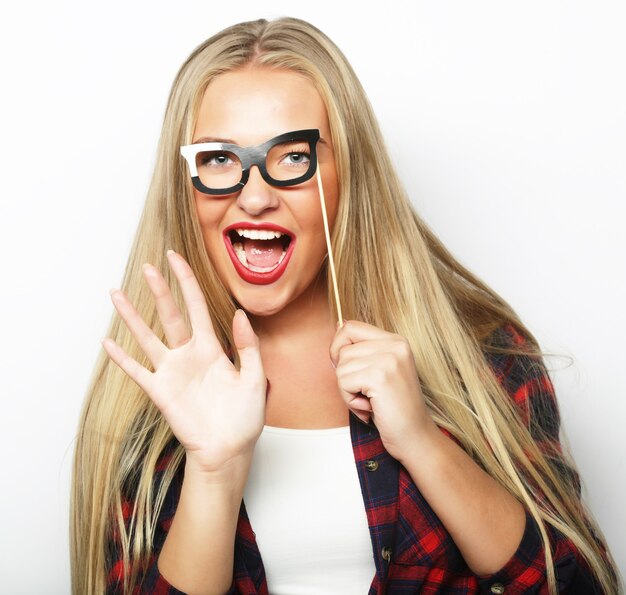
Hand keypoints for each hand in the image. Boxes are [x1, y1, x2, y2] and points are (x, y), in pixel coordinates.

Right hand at [102, 250, 265, 473]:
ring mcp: (172, 372)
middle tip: (147, 267)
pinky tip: (107, 342)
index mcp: (212, 347)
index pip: (197, 306)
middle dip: (159, 290)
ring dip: (131, 317)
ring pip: (147, 337)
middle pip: (170, 315)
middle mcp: (188, 354)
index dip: (187, 281)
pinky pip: (137, 370)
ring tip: (116, 294)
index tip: (175, 258)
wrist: (229, 449)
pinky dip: (121, 358)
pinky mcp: (160, 391)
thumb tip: (239, 313)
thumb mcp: (255, 378)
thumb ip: (248, 346)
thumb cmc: (244, 417)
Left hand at [330, 320, 436, 462]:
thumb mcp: (379, 371)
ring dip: (348, 391)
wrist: (415, 437)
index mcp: (396, 341)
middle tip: (366, 393)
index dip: (339, 348)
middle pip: (342, 349)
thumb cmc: (393, 408)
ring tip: (370, 402)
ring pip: (340, 367)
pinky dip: (350, 400)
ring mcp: (389, 359)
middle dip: (345, 376)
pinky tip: (370, 408)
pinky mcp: (380, 376)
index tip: (349, 370)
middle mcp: (395, 345)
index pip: (350, 327)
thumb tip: (338, 324)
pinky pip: (343, 382)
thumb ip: (362, 349)